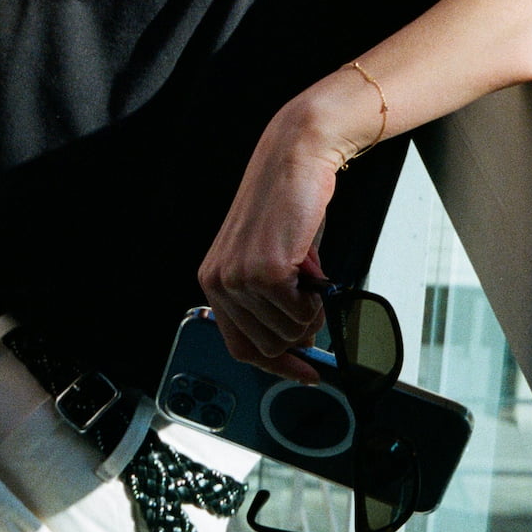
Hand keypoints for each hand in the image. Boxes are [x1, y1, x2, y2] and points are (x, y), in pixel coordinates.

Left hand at [197, 108, 341, 381]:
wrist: (297, 158)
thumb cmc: (287, 205)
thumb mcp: (272, 260)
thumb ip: (272, 303)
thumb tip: (298, 345)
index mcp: (215, 281)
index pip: (241, 346)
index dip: (277, 366)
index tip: (306, 373)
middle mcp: (220, 282)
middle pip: (268, 345)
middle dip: (300, 331)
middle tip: (312, 300)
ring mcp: (240, 279)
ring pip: (289, 331)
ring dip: (311, 310)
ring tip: (310, 274)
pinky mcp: (265, 271)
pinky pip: (302, 312)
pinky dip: (317, 298)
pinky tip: (312, 267)